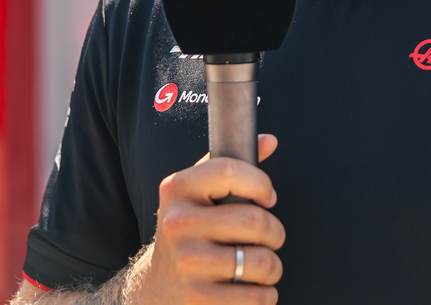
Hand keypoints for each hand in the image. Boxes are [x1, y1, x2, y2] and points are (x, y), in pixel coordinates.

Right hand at [130, 134, 283, 303]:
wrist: (156, 288)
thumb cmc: (188, 235)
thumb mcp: (197, 195)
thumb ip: (230, 166)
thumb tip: (269, 141)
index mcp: (177, 190)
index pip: (229, 170)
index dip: (260, 183)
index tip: (268, 197)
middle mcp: (177, 224)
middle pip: (256, 221)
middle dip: (275, 233)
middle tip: (268, 239)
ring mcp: (186, 264)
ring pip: (263, 262)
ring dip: (272, 268)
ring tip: (258, 267)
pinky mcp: (196, 300)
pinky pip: (257, 297)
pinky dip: (265, 296)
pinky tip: (250, 290)